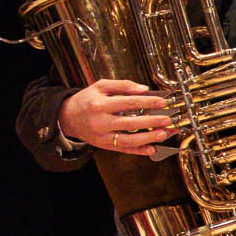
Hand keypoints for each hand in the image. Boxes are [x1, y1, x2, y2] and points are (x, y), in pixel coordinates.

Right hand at [57, 77, 172, 154]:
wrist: (68, 116)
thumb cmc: (87, 100)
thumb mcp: (100, 86)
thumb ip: (122, 85)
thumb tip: (143, 89)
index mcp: (100, 105)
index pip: (129, 103)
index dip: (148, 102)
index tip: (162, 102)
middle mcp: (101, 122)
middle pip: (130, 123)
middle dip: (152, 122)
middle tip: (167, 119)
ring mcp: (102, 136)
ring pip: (128, 140)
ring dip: (148, 138)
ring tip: (164, 134)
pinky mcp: (104, 145)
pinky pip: (124, 149)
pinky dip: (139, 151)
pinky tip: (152, 149)